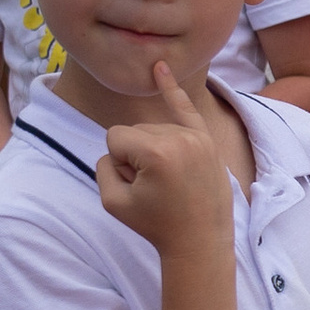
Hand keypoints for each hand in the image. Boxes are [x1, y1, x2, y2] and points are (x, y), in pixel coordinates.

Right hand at [97, 66, 235, 253]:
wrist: (200, 242)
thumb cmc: (156, 225)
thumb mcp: (112, 202)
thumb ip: (101, 166)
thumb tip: (114, 149)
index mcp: (157, 152)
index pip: (114, 136)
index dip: (118, 163)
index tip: (138, 187)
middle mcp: (180, 138)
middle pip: (135, 130)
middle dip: (135, 157)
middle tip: (156, 189)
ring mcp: (197, 137)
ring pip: (154, 128)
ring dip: (152, 151)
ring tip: (170, 182)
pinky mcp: (207, 141)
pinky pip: (186, 108)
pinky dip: (171, 89)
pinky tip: (160, 67)